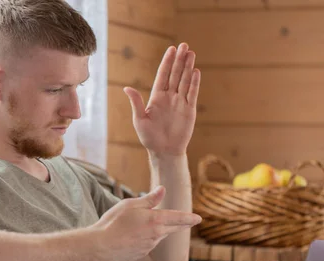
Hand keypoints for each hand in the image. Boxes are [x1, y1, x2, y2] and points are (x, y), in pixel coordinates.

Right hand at [91, 186, 201, 260]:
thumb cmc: (113, 222)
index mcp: (155, 220)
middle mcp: (157, 235)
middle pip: (173, 228)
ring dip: (159, 230)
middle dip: (181, 224)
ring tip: (142, 225)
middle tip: (189, 221)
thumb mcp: (130, 205)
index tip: (198, 219)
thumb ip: (149, 199)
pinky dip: (147, 238)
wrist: (101, 246)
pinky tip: (133, 236)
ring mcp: (150, 246)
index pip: (178, 218)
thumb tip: (162, 190)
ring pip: (160, 235)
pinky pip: (150, 243)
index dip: (189, 218)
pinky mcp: (143, 253)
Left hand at [123, 42, 200, 156]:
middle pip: (176, 74)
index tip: (171, 49)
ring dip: (188, 67)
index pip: (163, 75)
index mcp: (156, 97)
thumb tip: (127, 88)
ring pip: (185, 81)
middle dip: (179, 60)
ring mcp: (180, 102)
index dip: (167, 62)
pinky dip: (194, 83)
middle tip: (184, 45)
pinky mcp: (189, 110)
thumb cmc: (149, 138)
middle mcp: (169, 97)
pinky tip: (196, 72)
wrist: (164, 152)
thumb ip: (136, 103)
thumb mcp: (140, 120)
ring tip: (192, 53)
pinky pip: (192, 94)